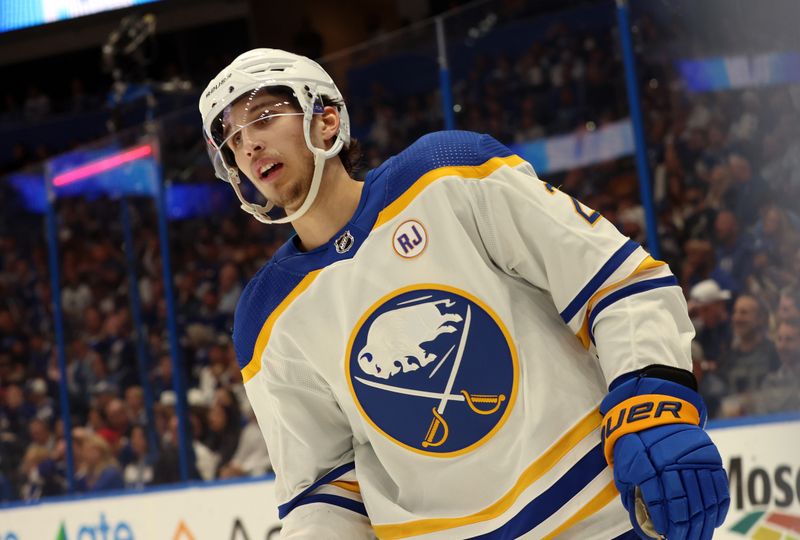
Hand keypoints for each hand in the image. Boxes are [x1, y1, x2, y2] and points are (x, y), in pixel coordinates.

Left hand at [612, 423, 729, 539]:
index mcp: (647, 464)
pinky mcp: (710, 456)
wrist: (654, 409)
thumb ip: (630, 489)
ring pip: (704, 500)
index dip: (664, 523)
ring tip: (699, 537)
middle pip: (684, 505)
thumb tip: (639, 517)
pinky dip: (718, 508)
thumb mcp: (623, 462)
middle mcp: (672, 463)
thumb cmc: (634, 440)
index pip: (659, 502)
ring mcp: (694, 459)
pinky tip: (713, 521)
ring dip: (702, 524)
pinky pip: (719, 488)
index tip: (666, 536)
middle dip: (685, 530)